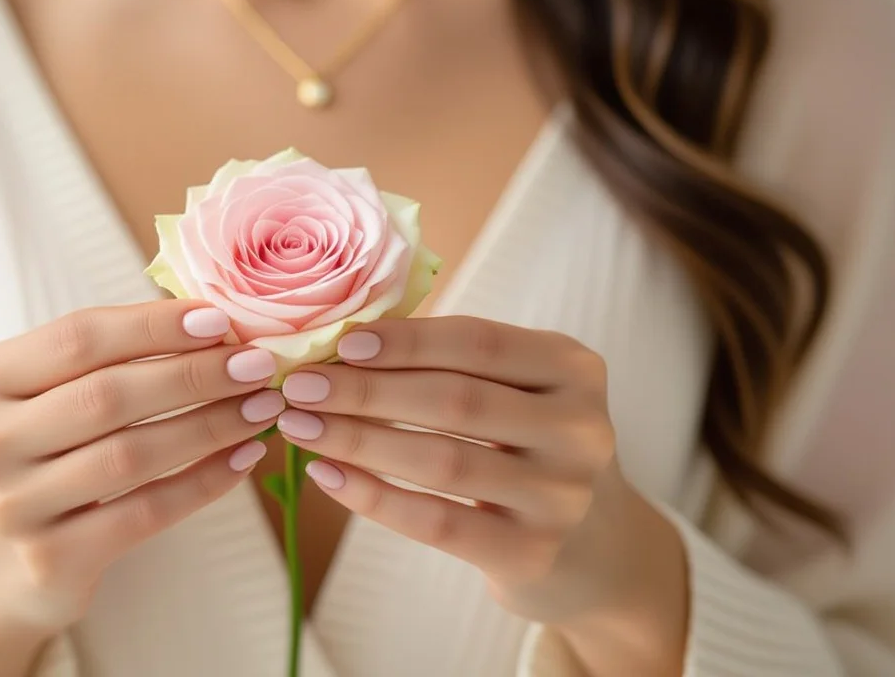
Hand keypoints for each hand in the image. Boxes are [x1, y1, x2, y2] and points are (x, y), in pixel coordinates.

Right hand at [0, 300, 283, 675]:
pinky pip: (146, 512)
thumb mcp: (49, 397)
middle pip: (108, 395)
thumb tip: (214, 322)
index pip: (79, 338)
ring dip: (210, 427)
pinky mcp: (49, 560)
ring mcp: (13, 506)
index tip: (222, 320)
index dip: (154, 325)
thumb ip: (111, 357)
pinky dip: (204, 482)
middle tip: (258, 365)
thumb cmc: (43, 455)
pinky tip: (244, 459)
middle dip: (194, 375)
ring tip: (262, 408)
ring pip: (132, 456)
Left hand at [275, 316, 687, 673]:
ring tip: (298, 426)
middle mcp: (580, 429)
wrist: (595, 548)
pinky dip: (374, 497)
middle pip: (456, 400)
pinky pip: (437, 522)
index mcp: (574, 369)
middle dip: (366, 390)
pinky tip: (327, 476)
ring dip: (358, 440)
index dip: (407, 341)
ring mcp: (561, 497)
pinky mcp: (532, 554)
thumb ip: (454, 362)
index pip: (479, 343)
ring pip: (441, 461)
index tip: (341, 342)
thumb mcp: (519, 392)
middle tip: (299, 385)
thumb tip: (343, 342)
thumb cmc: (530, 447)